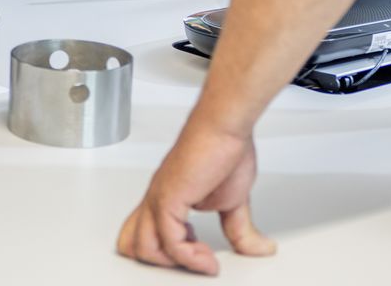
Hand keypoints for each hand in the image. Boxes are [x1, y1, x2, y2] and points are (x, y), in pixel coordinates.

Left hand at [117, 120, 275, 273]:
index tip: (200, 254)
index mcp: (166, 198)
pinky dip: (190, 258)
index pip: (143, 233)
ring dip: (176, 265)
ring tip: (205, 261)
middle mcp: (156, 199)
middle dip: (163, 263)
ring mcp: (159, 199)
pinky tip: (208, 257)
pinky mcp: (168, 199)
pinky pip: (169, 242)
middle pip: (132, 243)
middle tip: (196, 262)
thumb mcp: (233, 201)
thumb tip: (258, 248)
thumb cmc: (224, 149)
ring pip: (143, 247)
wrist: (225, 126)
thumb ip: (239, 229)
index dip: (166, 253)